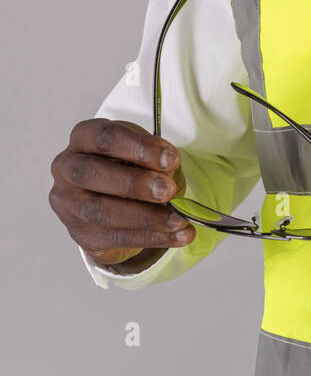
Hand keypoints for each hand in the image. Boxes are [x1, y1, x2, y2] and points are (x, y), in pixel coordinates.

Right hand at [49, 119, 195, 269]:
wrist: (107, 195)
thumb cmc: (123, 163)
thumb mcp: (137, 150)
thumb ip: (149, 159)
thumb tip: (169, 175)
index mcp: (83, 138)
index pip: (106, 138)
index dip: (140, 148)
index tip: (172, 159)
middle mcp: (68, 169)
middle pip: (93, 174)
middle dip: (135, 184)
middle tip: (168, 191)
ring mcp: (69, 203)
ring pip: (101, 212)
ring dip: (146, 217)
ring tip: (178, 220)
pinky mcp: (80, 233)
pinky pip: (115, 237)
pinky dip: (151, 237)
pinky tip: (175, 235)